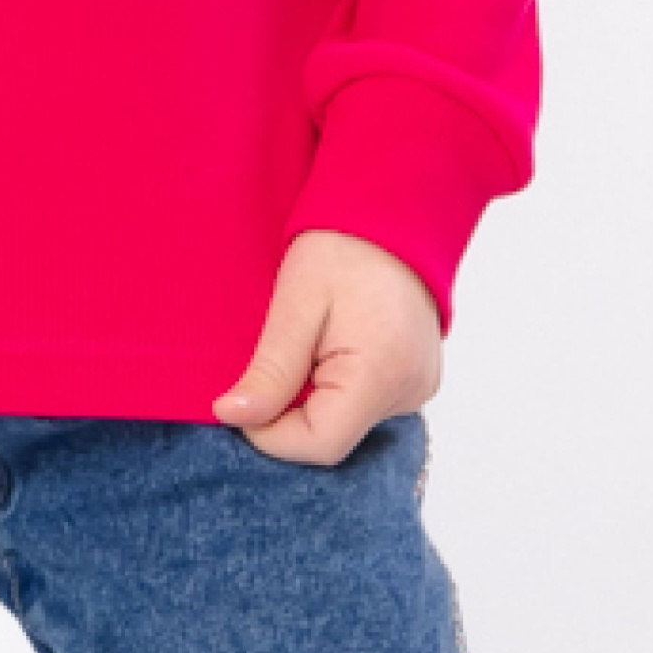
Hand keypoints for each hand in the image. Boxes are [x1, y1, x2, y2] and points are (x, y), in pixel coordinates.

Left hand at [212, 229, 441, 465]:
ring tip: (305, 347)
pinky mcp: (418, 378)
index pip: (320, 444)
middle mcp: (410, 391)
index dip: (271, 434)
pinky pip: (367, 403)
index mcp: (381, 375)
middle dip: (290, 415)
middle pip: (335, 436)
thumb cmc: (343, 247)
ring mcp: (419, 386)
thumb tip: (232, 417)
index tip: (242, 402)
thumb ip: (269, 371)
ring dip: (315, 399)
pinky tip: (328, 349)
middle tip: (270, 365)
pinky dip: (338, 388)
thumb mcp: (295, 304)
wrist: (391, 208)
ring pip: (349, 422)